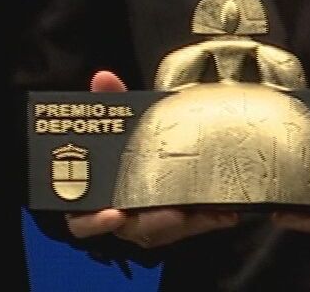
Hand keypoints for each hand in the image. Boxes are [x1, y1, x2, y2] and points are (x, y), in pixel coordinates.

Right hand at [63, 70, 238, 248]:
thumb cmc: (121, 149)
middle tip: (172, 213)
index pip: (83, 223)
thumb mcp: (115, 125)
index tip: (113, 215)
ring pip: (165, 231)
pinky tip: (225, 211)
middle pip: (132, 230)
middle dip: (153, 224)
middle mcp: (119, 218)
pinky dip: (208, 219)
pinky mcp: (176, 224)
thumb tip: (103, 78)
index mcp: (94, 200)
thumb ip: (108, 104)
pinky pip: (191, 226)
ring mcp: (148, 223)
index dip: (95, 223)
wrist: (146, 157)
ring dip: (188, 224)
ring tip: (207, 210)